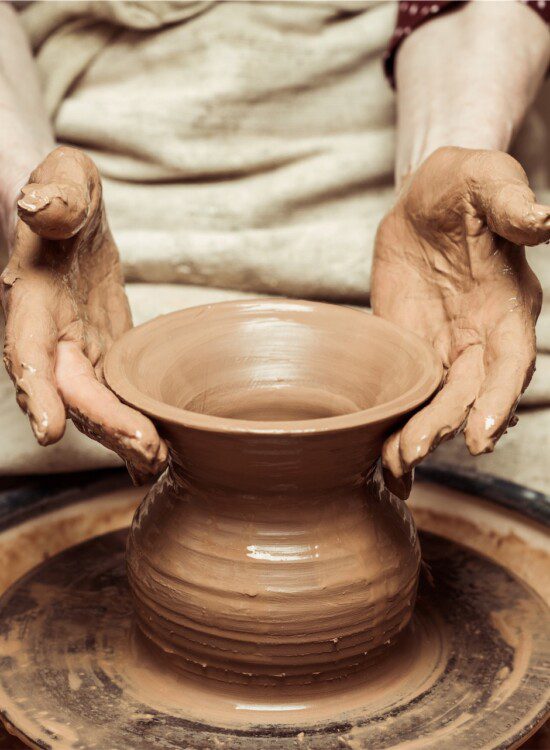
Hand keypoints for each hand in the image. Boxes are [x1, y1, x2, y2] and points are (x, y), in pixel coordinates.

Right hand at [1, 146, 166, 480]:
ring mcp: (78, 349)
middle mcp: (51, 334)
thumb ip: (56, 193)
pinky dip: (133, 425)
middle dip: (106, 424)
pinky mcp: (105, 353)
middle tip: (148, 452)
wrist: (68, 213)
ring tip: (159, 463)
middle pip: (72, 390)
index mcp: (34, 297)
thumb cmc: (62, 190)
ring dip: (124, 436)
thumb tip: (38, 205)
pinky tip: (156, 458)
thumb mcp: (63, 176)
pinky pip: (117, 395)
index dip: (37, 388)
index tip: (50, 430)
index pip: (28, 348)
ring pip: (96, 403)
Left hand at [373, 147, 545, 478]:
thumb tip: (544, 220)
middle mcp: (480, 338)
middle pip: (468, 396)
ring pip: (436, 404)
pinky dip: (395, 426)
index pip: (510, 362)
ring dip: (417, 436)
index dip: (498, 399)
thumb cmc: (465, 186)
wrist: (424, 201)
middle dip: (444, 427)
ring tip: (393, 467)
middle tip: (412, 453)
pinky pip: (405, 393)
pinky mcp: (408, 350)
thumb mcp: (486, 180)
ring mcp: (443, 348)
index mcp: (508, 307)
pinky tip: (380, 460)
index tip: (480, 433)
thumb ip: (511, 204)